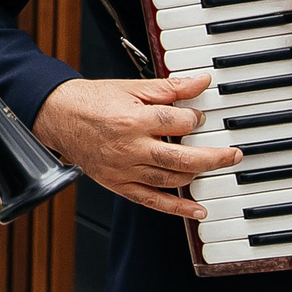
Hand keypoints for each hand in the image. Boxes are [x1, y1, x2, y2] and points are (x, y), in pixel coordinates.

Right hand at [30, 73, 228, 218]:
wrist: (58, 116)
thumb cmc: (93, 100)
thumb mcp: (132, 87)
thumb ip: (171, 88)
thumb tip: (201, 81)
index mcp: (135, 120)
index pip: (181, 123)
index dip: (197, 119)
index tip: (200, 117)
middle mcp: (131, 148)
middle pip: (184, 158)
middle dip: (215, 157)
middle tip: (233, 154)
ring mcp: (124, 169)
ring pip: (171, 180)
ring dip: (198, 176)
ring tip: (216, 169)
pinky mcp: (118, 184)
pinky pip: (152, 201)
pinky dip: (177, 209)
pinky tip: (198, 210)